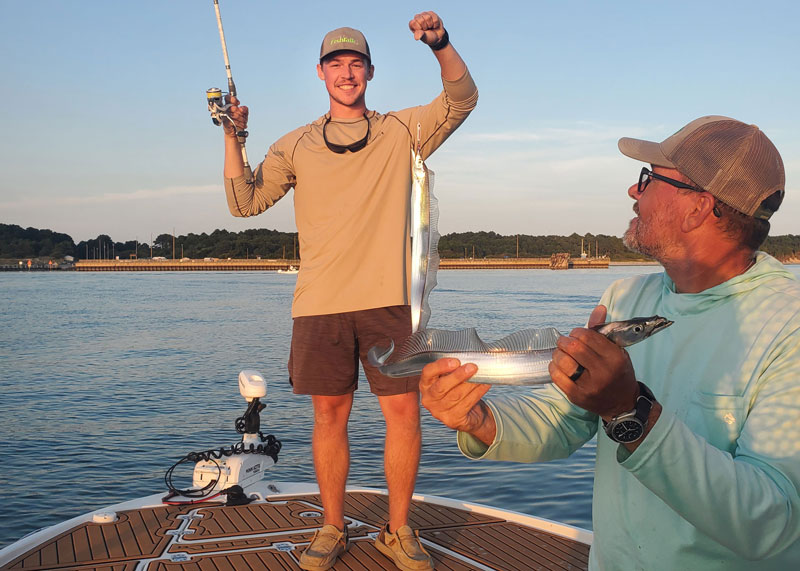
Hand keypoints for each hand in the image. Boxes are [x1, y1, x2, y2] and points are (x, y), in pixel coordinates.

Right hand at [222, 94, 248, 136]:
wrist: (236, 133)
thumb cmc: (239, 121)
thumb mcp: (245, 114)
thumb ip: (245, 109)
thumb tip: (242, 108)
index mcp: (229, 105)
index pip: (227, 98)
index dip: (233, 99)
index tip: (238, 103)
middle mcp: (225, 109)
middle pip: (232, 107)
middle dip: (240, 112)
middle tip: (243, 114)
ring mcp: (224, 116)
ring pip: (234, 115)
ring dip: (242, 119)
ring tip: (244, 121)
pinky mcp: (225, 122)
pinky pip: (233, 121)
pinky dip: (240, 124)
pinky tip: (243, 125)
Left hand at [408, 11, 445, 45]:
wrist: (438, 37)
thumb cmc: (428, 37)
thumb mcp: (424, 38)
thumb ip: (420, 35)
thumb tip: (417, 38)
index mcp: (412, 24)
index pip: (413, 22)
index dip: (419, 28)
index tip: (421, 31)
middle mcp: (417, 18)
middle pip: (421, 20)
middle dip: (425, 26)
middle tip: (426, 29)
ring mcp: (424, 14)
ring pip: (428, 17)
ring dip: (431, 24)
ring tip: (430, 27)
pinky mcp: (430, 13)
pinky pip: (434, 18)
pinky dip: (435, 24)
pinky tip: (434, 25)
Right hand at [419, 358, 493, 439]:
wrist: (466, 414)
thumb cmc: (456, 390)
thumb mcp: (449, 378)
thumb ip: (452, 369)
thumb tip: (467, 359)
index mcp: (425, 384)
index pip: (428, 372)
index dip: (441, 366)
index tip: (456, 361)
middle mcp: (429, 399)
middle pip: (441, 386)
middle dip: (458, 376)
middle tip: (472, 367)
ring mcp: (439, 411)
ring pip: (456, 395)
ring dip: (471, 384)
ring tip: (481, 375)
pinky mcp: (452, 420)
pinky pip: (466, 404)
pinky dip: (477, 393)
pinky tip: (484, 385)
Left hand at [549, 305, 639, 419]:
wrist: (622, 403)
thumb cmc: (618, 373)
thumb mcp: (616, 351)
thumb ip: (602, 331)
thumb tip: (599, 308)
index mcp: (615, 358)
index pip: (588, 336)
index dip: (577, 331)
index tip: (576, 334)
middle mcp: (603, 372)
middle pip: (574, 348)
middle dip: (564, 341)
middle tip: (564, 341)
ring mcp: (589, 386)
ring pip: (563, 362)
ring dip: (558, 353)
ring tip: (561, 353)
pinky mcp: (577, 396)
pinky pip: (557, 377)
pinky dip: (554, 367)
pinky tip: (558, 365)